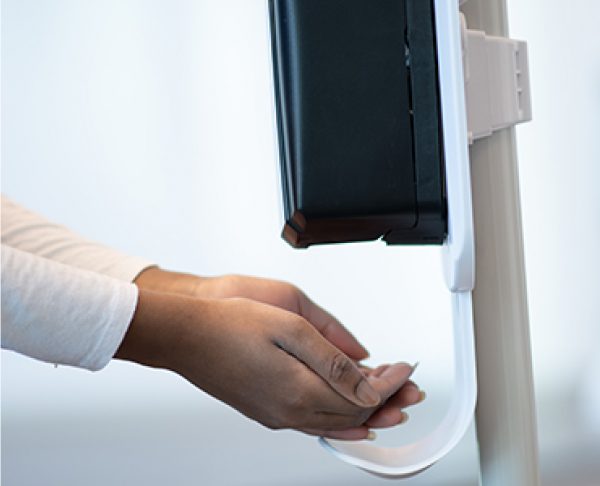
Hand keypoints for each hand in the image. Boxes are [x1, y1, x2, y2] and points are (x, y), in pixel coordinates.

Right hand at [115, 290, 416, 438]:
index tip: (406, 369)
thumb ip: (333, 359)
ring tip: (390, 402)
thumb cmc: (230, 325)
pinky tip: (347, 417)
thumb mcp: (290, 328)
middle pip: (352, 415)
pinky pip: (314, 423)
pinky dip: (339, 420)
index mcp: (299, 390)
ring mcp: (277, 414)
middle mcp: (290, 411)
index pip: (361, 396)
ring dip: (365, 411)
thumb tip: (367, 379)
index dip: (390, 383)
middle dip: (386, 400)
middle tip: (408, 387)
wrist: (186, 336)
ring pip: (335, 422)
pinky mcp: (267, 411)